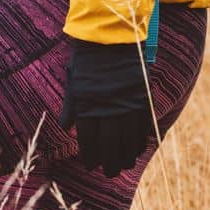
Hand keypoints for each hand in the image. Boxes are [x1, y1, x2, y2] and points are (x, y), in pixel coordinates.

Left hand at [60, 38, 154, 177]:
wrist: (110, 36)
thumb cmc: (87, 58)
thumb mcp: (74, 81)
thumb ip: (71, 106)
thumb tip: (66, 128)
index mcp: (86, 103)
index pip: (88, 138)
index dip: (90, 154)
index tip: (91, 165)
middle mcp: (107, 106)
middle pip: (110, 143)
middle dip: (109, 161)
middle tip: (110, 173)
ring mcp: (126, 102)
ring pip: (129, 138)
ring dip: (127, 155)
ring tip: (124, 166)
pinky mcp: (142, 96)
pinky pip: (143, 124)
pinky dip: (141, 139)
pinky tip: (139, 148)